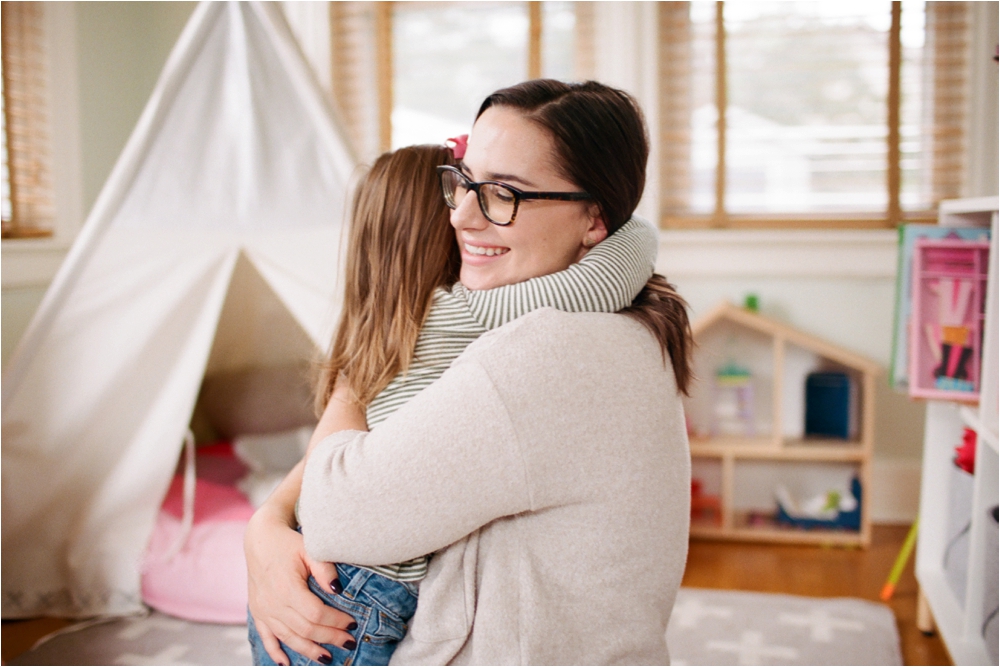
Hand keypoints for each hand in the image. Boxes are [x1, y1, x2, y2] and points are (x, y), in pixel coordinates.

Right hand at [245, 507, 356, 664]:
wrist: (260, 539)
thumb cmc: (287, 543)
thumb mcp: (309, 549)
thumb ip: (324, 569)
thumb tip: (339, 590)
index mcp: (286, 587)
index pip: (315, 614)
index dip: (335, 621)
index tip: (353, 623)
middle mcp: (272, 603)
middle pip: (304, 629)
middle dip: (329, 638)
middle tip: (349, 642)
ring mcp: (263, 610)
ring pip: (288, 638)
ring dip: (308, 650)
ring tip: (327, 657)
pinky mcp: (257, 612)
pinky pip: (266, 637)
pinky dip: (276, 652)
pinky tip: (286, 663)